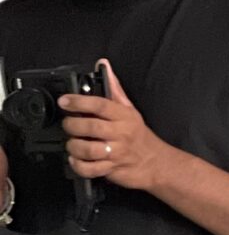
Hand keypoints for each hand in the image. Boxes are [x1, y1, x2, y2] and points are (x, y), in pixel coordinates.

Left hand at [60, 63, 170, 192]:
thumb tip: (104, 65)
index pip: (100, 104)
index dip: (79, 101)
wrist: (157, 163)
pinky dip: (78, 165)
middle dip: (73, 125)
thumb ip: (114, 88)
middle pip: (91, 127)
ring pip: (88, 149)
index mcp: (123, 117)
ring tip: (73, 143)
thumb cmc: (139, 136)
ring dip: (74, 146)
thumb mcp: (129, 109)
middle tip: (69, 125)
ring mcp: (116, 152)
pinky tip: (77, 159)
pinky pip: (90, 169)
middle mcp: (121, 134)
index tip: (65, 101)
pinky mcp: (112, 168)